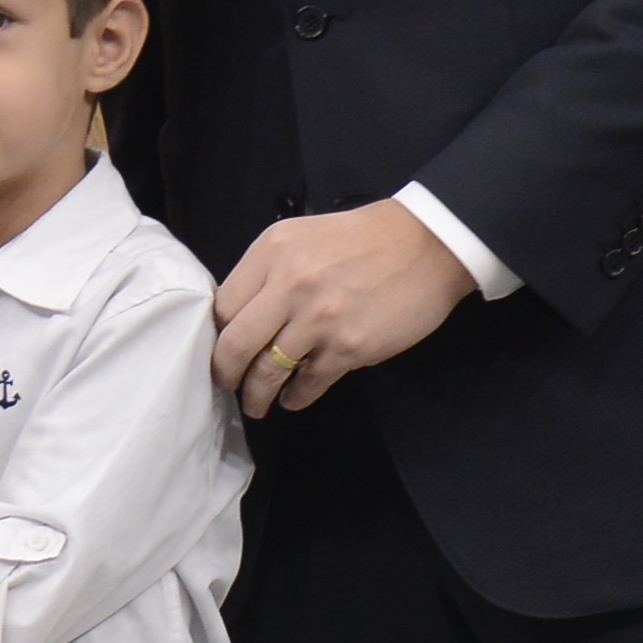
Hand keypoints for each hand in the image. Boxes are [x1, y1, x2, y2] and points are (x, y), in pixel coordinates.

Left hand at [210, 197, 477, 416]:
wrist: (424, 246)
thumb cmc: (360, 240)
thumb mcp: (300, 237)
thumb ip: (268, 272)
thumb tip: (243, 317)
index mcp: (271, 252)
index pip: (224, 306)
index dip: (218, 333)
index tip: (221, 348)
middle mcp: (289, 284)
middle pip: (235, 344)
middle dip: (225, 373)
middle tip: (226, 385)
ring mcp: (318, 319)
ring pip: (268, 371)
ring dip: (257, 394)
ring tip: (256, 404)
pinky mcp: (348, 347)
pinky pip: (308, 383)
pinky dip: (295, 397)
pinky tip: (292, 399)